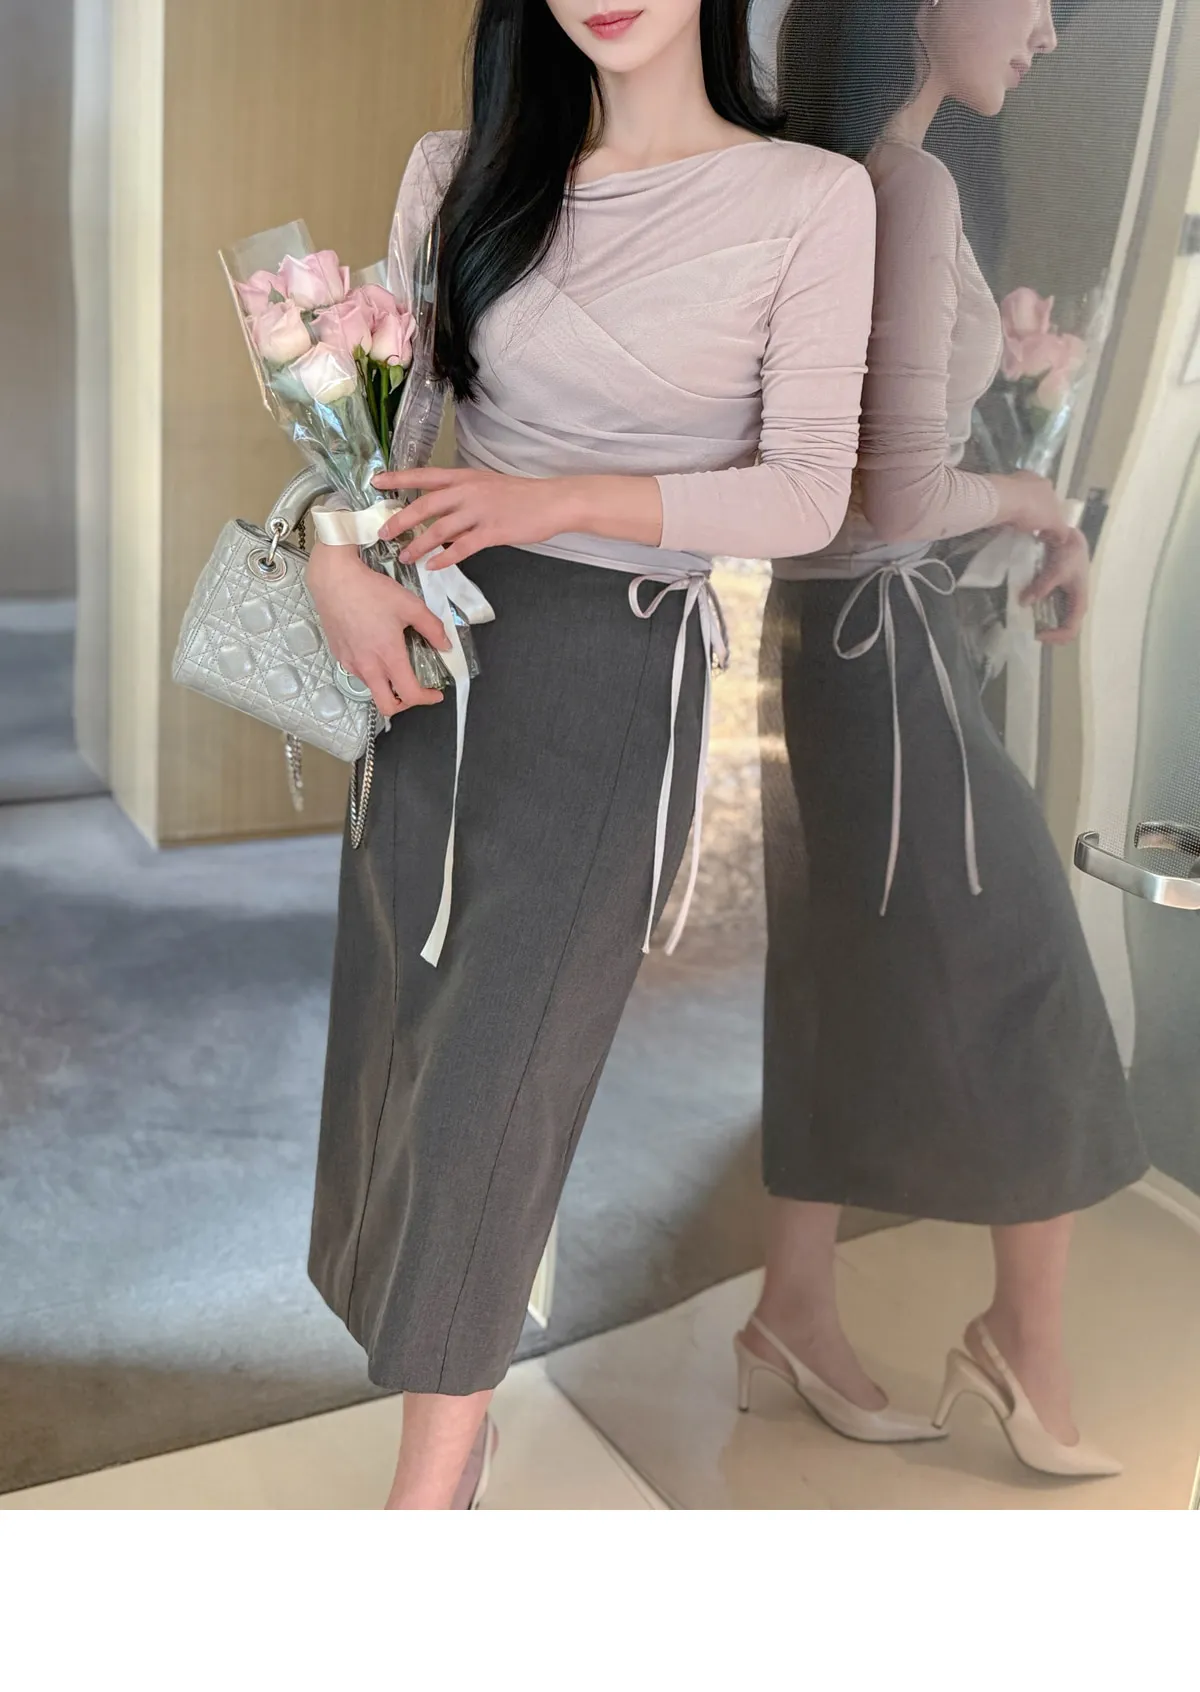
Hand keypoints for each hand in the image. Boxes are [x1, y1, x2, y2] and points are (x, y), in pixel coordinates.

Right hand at [305, 541, 451, 717]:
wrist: (334, 579)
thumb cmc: (370, 590)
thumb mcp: (410, 605)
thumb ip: (432, 628)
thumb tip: (445, 644)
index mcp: (388, 656)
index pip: (409, 695)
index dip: (427, 700)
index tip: (435, 693)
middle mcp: (367, 666)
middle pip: (386, 706)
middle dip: (404, 705)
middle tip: (414, 690)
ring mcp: (350, 662)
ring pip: (372, 688)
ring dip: (387, 685)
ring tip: (395, 664)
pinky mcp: (339, 655)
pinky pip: (358, 672)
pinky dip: (372, 671)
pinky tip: (376, 651)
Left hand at [374, 468, 579, 568]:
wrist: (552, 502)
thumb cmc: (520, 496)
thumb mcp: (486, 486)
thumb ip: (462, 496)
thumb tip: (438, 512)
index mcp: (465, 477)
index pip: (425, 475)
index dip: (399, 478)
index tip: (376, 482)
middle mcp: (468, 491)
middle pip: (426, 504)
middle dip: (401, 519)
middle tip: (382, 532)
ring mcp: (480, 511)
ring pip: (440, 529)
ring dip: (419, 544)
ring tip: (405, 556)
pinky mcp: (493, 532)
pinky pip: (462, 547)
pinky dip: (445, 557)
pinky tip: (433, 566)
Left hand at [997, 469, 1075, 540]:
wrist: (1005, 500)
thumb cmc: (1033, 510)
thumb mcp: (1053, 523)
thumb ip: (1061, 529)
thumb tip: (1064, 537)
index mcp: (1049, 486)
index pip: (1053, 501)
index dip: (1050, 516)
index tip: (1043, 529)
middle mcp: (1034, 478)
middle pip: (1037, 497)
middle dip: (1035, 510)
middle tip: (1028, 526)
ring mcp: (1016, 479)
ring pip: (1021, 496)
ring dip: (1020, 507)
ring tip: (1014, 523)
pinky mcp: (1000, 484)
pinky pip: (1006, 498)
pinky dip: (1007, 506)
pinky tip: (1004, 517)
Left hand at [1020, 525, 1089, 644]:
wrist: (1072, 540)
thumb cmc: (1069, 555)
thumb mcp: (1055, 571)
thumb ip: (1041, 587)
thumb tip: (1023, 603)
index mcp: (1079, 604)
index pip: (1070, 631)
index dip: (1054, 637)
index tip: (1036, 634)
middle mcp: (1075, 607)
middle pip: (1063, 631)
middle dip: (1046, 634)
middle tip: (1027, 631)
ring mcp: (1068, 603)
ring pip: (1056, 623)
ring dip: (1042, 625)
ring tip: (1024, 623)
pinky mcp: (1060, 597)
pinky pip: (1050, 612)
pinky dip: (1039, 614)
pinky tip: (1027, 611)